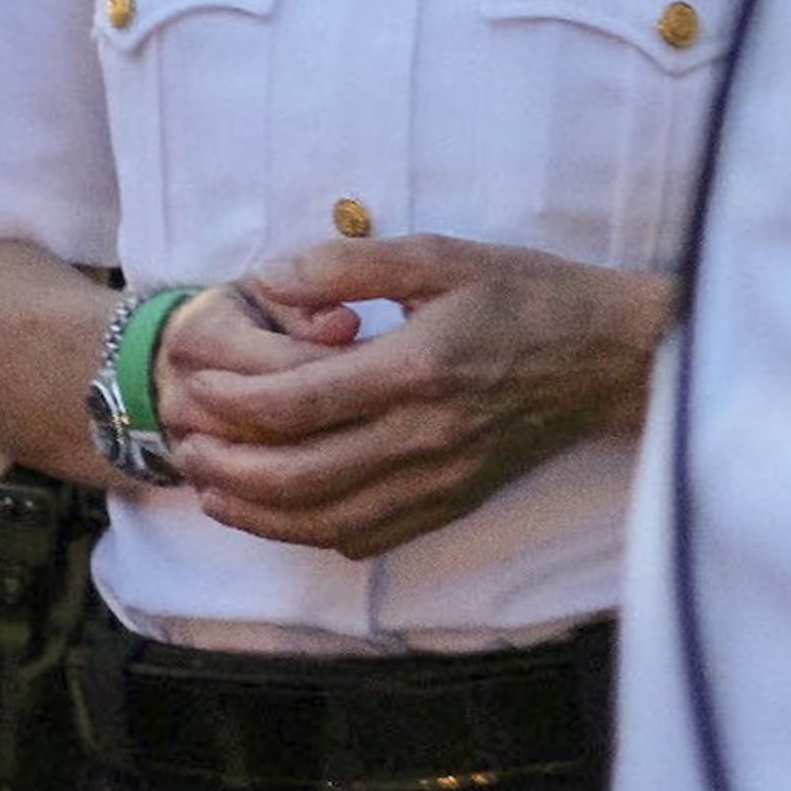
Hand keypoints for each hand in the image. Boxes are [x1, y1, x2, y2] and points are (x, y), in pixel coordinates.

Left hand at [157, 235, 673, 558]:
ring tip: (208, 484)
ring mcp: (440, 481)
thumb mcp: (441, 254)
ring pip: (324, 519)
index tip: (191, 377)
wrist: (609, 358)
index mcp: (417, 368)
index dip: (228, 396)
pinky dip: (310, 531)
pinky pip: (368, 536)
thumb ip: (350, 262)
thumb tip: (271, 279)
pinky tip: (280, 510)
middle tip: (181, 441)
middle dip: (224, 463)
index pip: (295, 401)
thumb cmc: (527, 295)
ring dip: (254, 510)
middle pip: (296, 473)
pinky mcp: (452, 503)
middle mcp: (424, 437)